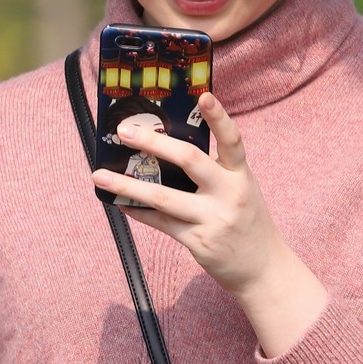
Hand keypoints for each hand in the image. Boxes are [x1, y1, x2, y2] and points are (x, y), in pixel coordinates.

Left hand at [92, 92, 327, 355]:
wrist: (263, 268)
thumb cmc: (247, 220)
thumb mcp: (242, 189)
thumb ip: (216, 170)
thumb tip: (171, 147)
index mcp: (241, 176)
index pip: (232, 140)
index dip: (219, 117)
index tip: (203, 95)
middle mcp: (229, 194)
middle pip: (190, 161)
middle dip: (155, 143)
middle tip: (126, 131)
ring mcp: (213, 219)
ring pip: (164, 197)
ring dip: (127, 185)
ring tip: (99, 175)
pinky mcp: (198, 241)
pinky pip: (161, 223)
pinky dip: (137, 211)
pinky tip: (118, 203)